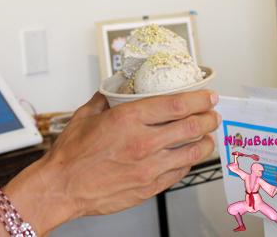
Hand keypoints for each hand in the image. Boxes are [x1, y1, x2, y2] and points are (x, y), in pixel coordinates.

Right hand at [40, 90, 219, 220]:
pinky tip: (190, 155)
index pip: (175, 105)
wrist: (63, 186)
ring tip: (209, 135)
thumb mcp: (86, 115)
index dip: (198, 99)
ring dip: (206, 141)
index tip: (207, 95)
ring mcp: (148, 167)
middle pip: (191, 127)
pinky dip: (190, 161)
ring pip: (192, 152)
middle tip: (213, 113)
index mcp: (127, 119)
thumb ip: (105, 98)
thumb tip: (116, 89)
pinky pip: (180, 172)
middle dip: (208, 118)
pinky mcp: (149, 187)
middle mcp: (142, 142)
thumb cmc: (72, 154)